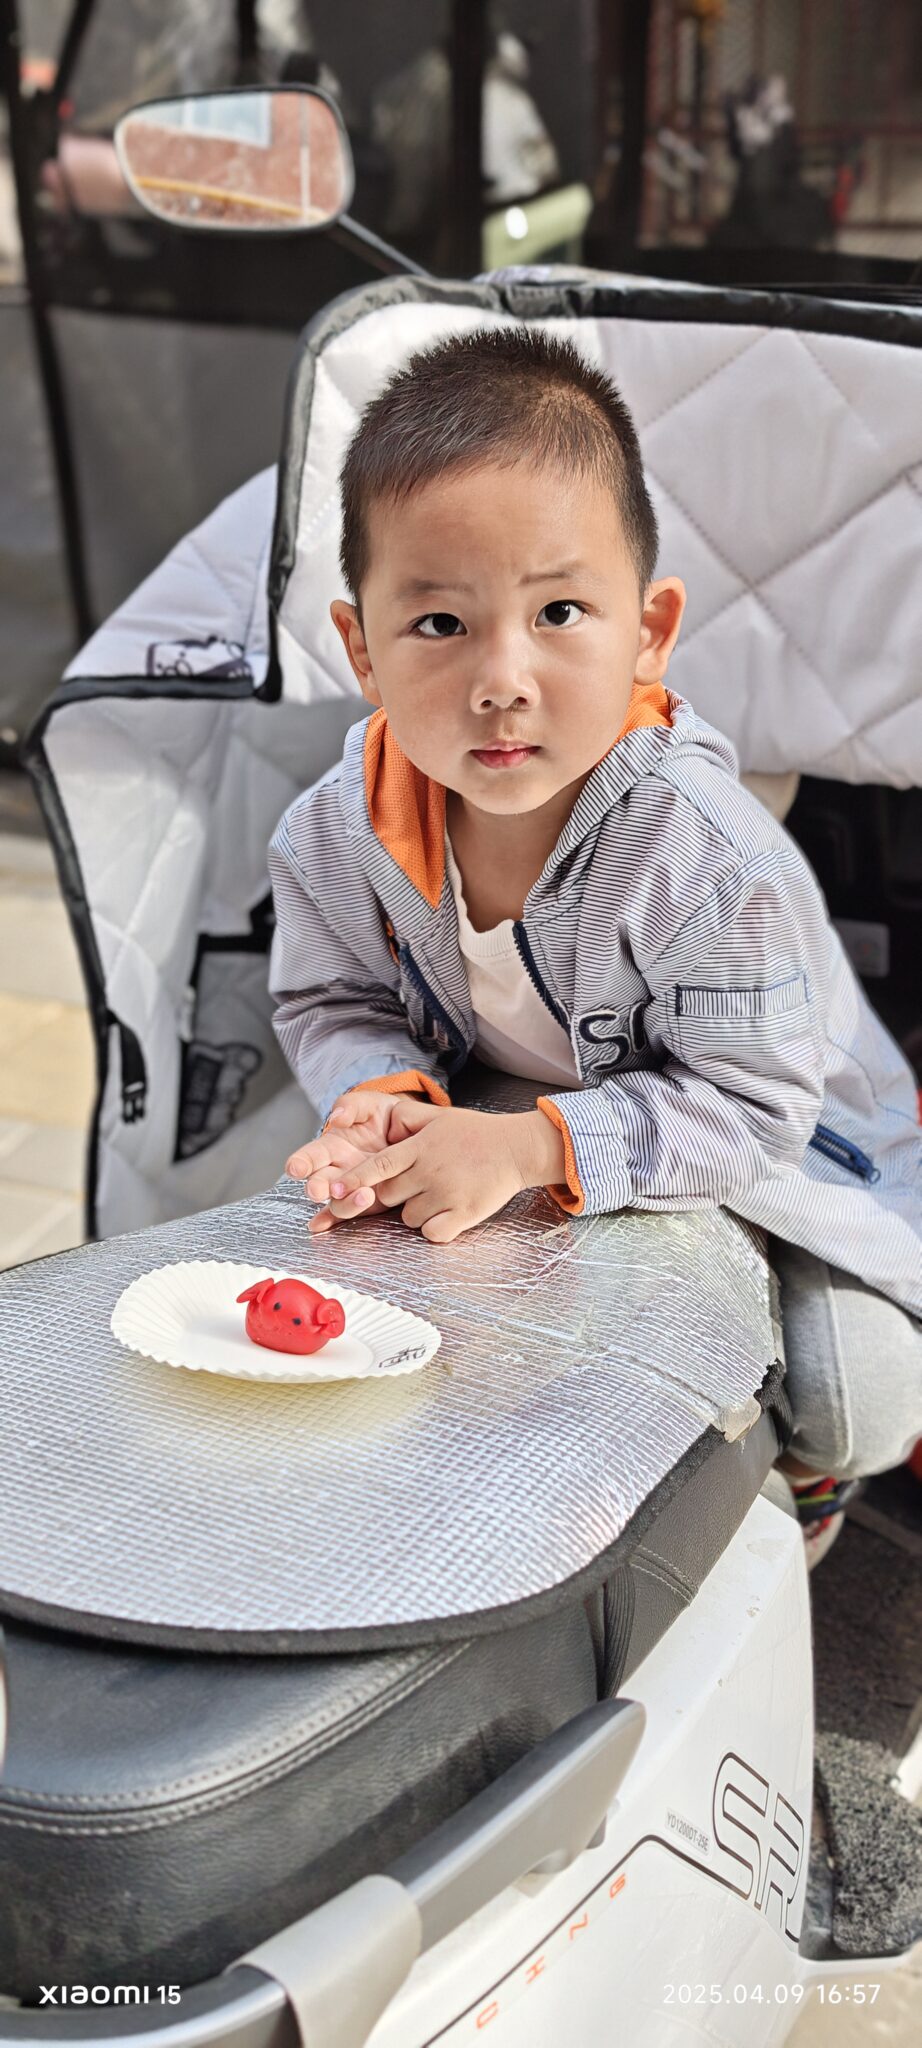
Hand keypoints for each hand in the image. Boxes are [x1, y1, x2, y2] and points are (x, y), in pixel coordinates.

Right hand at [286, 1092, 445, 1232]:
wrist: (409, 1132)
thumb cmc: (382, 1117)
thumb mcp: (368, 1104)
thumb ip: (351, 1106)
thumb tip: (337, 1117)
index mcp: (331, 1147)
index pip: (309, 1156)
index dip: (300, 1162)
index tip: (295, 1167)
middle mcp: (336, 1171)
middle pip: (319, 1184)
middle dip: (316, 1187)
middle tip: (319, 1190)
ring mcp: (351, 1189)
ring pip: (338, 1202)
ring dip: (346, 1202)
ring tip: (365, 1193)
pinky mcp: (369, 1202)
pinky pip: (352, 1216)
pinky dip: (338, 1224)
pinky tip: (328, 1228)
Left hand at [316, 1107, 566, 1242]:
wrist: (515, 1148)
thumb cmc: (476, 1133)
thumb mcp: (440, 1118)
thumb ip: (409, 1120)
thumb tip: (384, 1118)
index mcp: (419, 1148)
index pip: (378, 1166)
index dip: (354, 1179)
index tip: (335, 1190)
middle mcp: (429, 1171)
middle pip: (389, 1196)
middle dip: (394, 1197)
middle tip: (415, 1187)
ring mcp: (446, 1193)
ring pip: (409, 1218)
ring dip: (417, 1213)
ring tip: (438, 1196)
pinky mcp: (464, 1212)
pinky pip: (433, 1232)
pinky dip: (436, 1228)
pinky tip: (448, 1214)